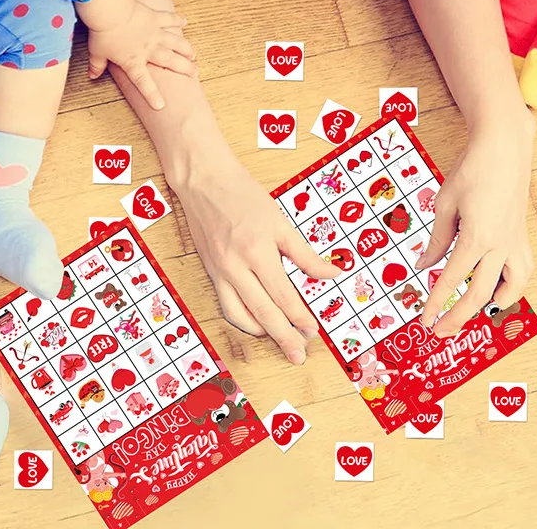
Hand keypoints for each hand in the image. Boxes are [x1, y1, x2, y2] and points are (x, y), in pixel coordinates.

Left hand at [82, 0, 195, 108]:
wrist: (111, 10)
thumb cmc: (103, 32)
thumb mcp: (97, 52)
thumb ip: (97, 65)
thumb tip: (92, 75)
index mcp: (133, 61)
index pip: (143, 82)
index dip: (152, 94)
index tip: (161, 105)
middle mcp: (148, 49)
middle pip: (169, 61)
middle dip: (184, 68)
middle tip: (195, 72)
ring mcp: (154, 33)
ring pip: (174, 42)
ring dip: (185, 48)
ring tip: (193, 53)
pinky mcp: (155, 18)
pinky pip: (168, 19)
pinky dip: (177, 20)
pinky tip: (185, 22)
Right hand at [174, 158, 340, 363]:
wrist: (204, 181)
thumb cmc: (243, 195)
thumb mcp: (280, 221)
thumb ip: (305, 254)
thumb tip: (332, 273)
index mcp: (257, 252)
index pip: (283, 295)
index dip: (300, 317)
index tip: (313, 331)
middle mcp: (236, 266)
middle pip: (262, 313)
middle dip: (283, 336)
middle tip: (298, 355)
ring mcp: (220, 272)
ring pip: (239, 315)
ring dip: (261, 332)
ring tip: (279, 339)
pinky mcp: (210, 272)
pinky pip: (226, 305)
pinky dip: (242, 319)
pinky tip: (256, 322)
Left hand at [417, 115, 535, 336]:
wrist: (504, 149)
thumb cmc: (472, 171)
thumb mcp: (444, 204)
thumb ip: (437, 240)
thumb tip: (425, 266)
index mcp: (476, 238)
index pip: (451, 279)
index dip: (436, 302)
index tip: (425, 320)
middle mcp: (500, 246)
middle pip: (480, 294)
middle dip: (458, 316)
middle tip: (440, 331)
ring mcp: (515, 242)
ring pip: (511, 287)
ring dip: (492, 305)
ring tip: (473, 313)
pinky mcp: (522, 236)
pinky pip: (522, 271)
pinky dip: (512, 287)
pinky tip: (498, 290)